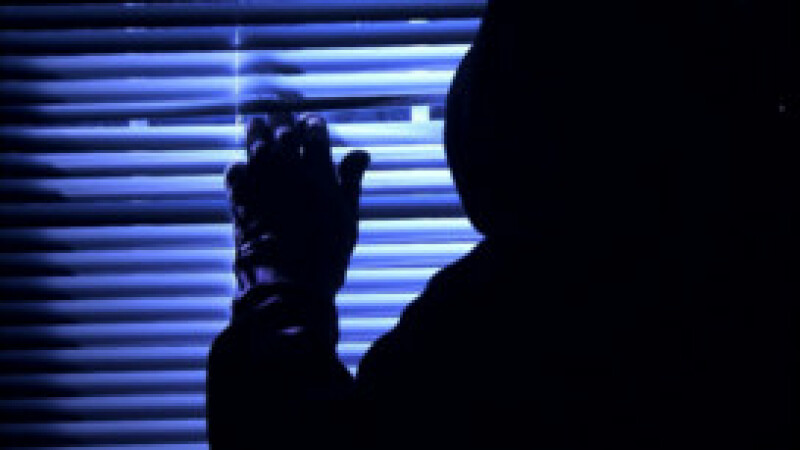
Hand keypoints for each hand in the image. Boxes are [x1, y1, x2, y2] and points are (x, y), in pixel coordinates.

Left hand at [226, 114, 369, 307]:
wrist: (288, 283)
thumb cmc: (327, 254)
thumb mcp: (348, 217)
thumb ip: (351, 181)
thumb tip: (361, 153)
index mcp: (318, 173)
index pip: (315, 133)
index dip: (313, 123)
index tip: (311, 121)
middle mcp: (288, 170)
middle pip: (283, 133)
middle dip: (282, 120)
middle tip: (280, 114)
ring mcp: (261, 183)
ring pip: (256, 145)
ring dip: (256, 131)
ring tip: (256, 122)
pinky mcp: (240, 199)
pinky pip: (235, 172)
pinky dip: (238, 165)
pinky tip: (241, 165)